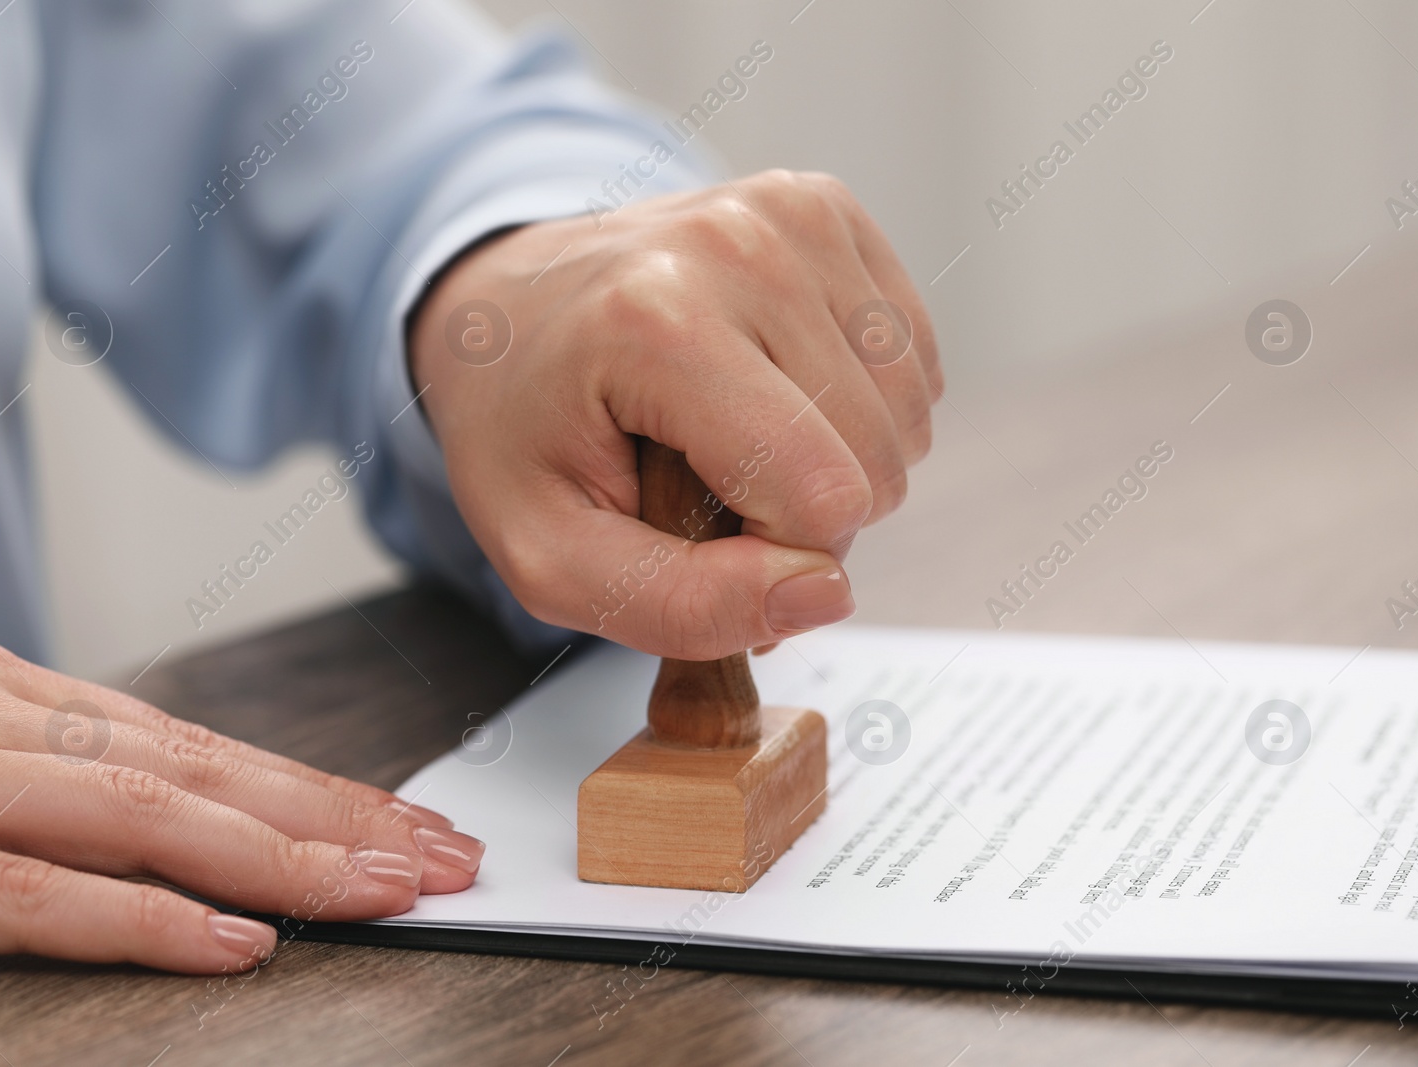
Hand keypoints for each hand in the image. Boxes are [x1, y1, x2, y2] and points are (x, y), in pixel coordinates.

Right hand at [0, 632, 483, 973]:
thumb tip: (183, 815)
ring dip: (278, 858)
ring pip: (141, 817)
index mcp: (17, 693)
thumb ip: (51, 768)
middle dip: (336, 817)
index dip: (318, 786)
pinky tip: (232, 942)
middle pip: (202, 770)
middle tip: (442, 856)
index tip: (411, 822)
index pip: (204, 743)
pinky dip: (137, 919)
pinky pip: (28, 894)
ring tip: (384, 891)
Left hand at [411, 170, 940, 659]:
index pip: (823, 494)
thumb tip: (825, 594)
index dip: (779, 556)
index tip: (698, 533)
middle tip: (708, 487)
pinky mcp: (824, 207)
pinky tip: (777, 391)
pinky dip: (860, 402)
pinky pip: (913, 358)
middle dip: (809, 511)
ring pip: (909, 411)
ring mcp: (789, 213)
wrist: (505, 307)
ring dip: (840, 458)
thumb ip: (678, 606)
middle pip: (877, 456)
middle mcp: (736, 245)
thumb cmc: (521, 436)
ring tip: (738, 438)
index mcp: (656, 324)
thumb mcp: (550, 560)